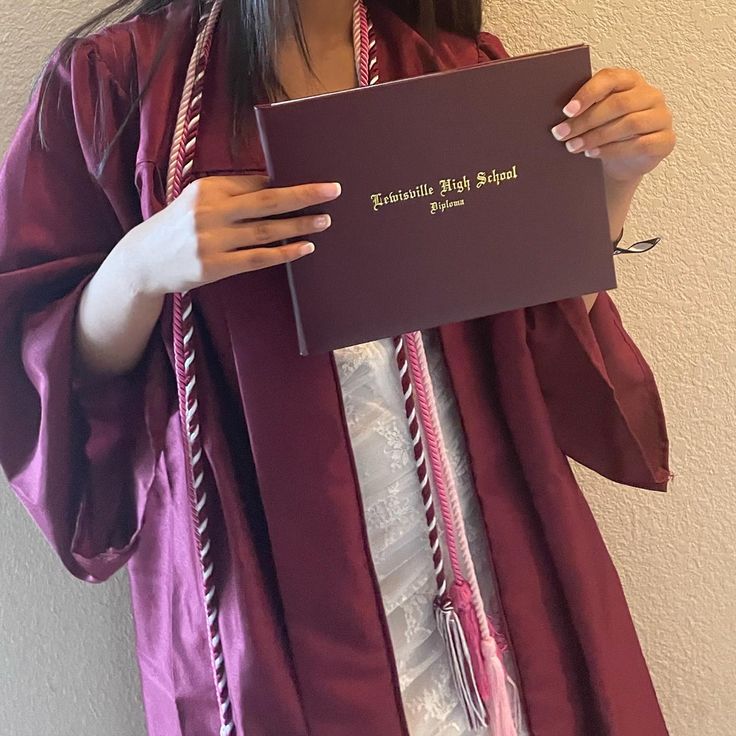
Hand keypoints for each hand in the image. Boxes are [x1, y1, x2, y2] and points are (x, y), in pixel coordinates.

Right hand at [123, 174, 339, 295]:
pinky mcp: (214, 266)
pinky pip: (257, 258)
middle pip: (266, 201)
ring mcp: (211, 240)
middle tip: (332, 191)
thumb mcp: (197, 201)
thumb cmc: (178, 228)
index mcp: (207, 188)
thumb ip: (230, 195)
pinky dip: (283, 253)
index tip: (315, 181)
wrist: (142, 261)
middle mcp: (209, 211)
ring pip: (266, 231)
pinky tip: (305, 248)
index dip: (287, 182)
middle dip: (303, 195)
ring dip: (299, 225)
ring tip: (324, 220)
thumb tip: (276, 188)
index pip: (255, 183)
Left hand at [549, 67, 675, 182]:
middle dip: (586, 120)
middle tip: (562, 134)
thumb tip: (560, 116)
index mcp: (630, 80)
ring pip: (629, 123)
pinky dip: (613, 150)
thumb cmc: (606, 133)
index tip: (567, 110)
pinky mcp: (666, 140)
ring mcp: (661, 117)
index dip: (588, 93)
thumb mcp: (595, 117)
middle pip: (618, 104)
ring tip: (573, 147)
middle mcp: (650, 95)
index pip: (611, 78)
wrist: (623, 162)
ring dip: (597, 136)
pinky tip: (593, 154)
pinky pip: (640, 144)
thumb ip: (584, 109)